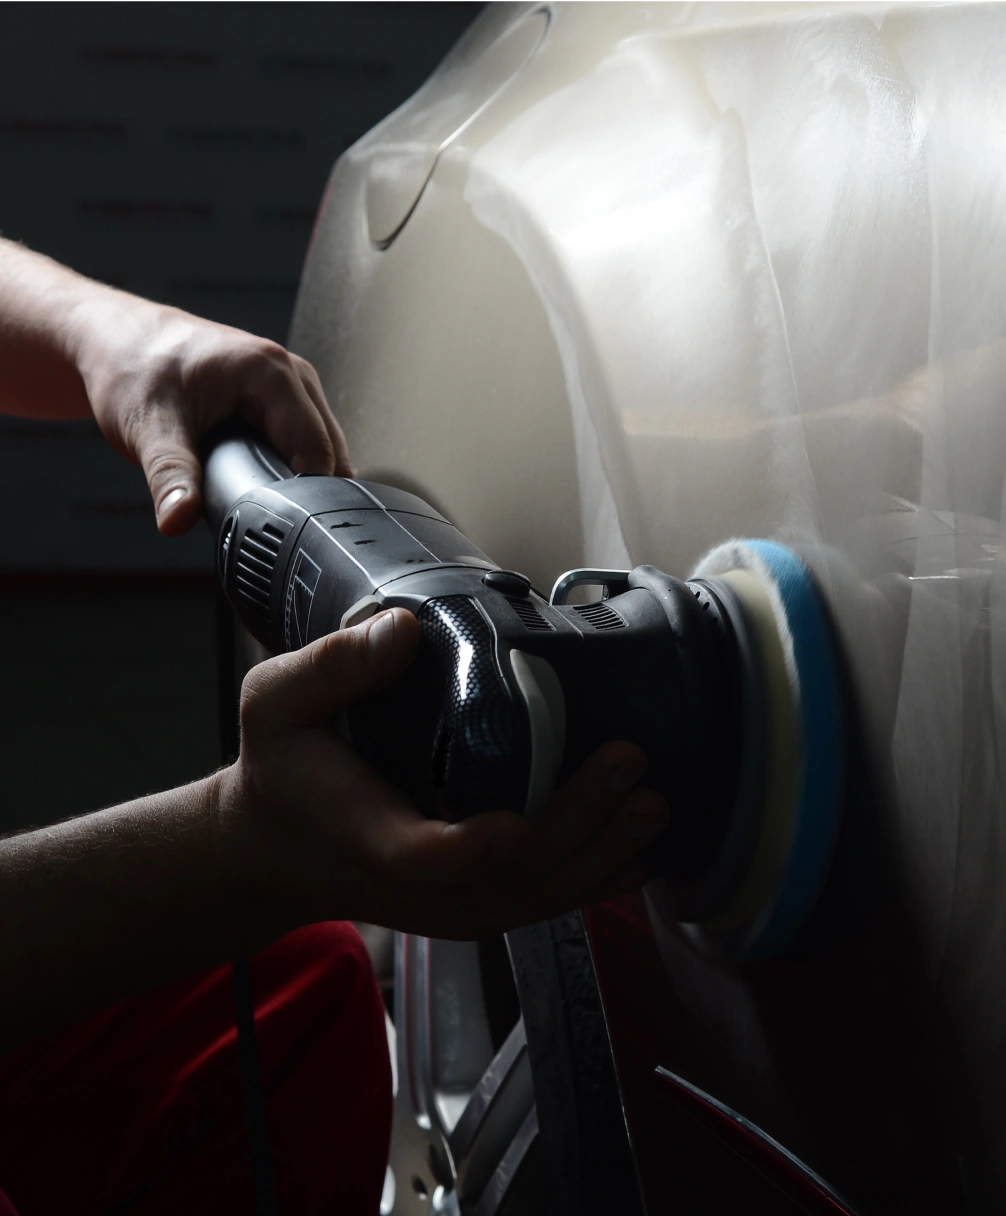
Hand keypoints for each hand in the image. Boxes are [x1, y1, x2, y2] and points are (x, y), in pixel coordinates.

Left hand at [68, 287, 349, 534]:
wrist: (116, 338)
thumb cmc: (131, 365)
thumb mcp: (147, 426)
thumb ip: (169, 476)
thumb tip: (178, 520)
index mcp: (271, 371)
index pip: (318, 448)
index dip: (308, 494)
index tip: (286, 525)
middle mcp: (291, 373)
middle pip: (330, 450)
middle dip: (310, 490)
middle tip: (273, 520)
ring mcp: (291, 384)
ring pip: (322, 446)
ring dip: (304, 479)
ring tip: (269, 502)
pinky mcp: (282, 397)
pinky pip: (306, 439)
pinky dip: (294, 466)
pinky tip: (269, 484)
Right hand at [214, 609, 670, 938]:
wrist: (278, 850)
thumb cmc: (284, 770)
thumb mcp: (275, 705)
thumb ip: (331, 668)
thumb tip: (404, 629)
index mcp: (369, 836)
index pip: (423, 859)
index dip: (471, 852)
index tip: (516, 827)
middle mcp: (419, 885)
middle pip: (507, 879)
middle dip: (576, 826)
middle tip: (628, 767)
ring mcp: (453, 903)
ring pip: (536, 899)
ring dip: (600, 855)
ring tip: (651, 807)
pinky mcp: (475, 905)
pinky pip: (541, 903)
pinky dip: (594, 881)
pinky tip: (640, 855)